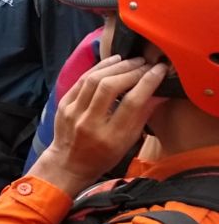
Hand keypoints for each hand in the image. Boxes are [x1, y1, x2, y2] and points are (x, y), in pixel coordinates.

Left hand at [29, 56, 167, 196]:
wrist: (69, 163)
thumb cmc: (104, 155)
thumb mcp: (128, 142)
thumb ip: (142, 116)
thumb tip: (160, 92)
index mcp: (111, 136)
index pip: (131, 102)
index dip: (148, 82)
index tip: (160, 70)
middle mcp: (90, 122)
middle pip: (110, 87)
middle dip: (132, 71)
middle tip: (146, 63)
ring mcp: (73, 112)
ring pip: (94, 80)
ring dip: (115, 66)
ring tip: (132, 60)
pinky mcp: (63, 104)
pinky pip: (81, 80)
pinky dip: (98, 68)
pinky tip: (112, 62)